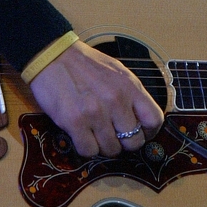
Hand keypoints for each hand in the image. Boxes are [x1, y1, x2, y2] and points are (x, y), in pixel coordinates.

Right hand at [29, 39, 163, 157]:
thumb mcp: (118, 72)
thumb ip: (131, 95)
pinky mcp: (74, 122)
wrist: (53, 56)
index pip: (154, 120)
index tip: (141, 134)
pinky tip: (82, 136)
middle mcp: (116, 101)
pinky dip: (86, 148)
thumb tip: (140, 120)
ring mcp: (95, 113)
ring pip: (111, 150)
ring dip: (104, 146)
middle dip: (124, 143)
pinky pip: (89, 151)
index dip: (149, 132)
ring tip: (95, 134)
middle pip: (134, 141)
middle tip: (114, 137)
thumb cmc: (85, 65)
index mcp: (130, 87)